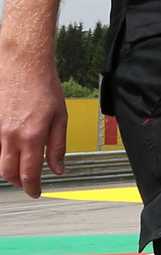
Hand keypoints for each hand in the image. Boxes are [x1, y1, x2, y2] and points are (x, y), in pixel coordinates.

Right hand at [0, 45, 66, 197]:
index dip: (33, 188)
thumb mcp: (60, 118)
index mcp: (31, 136)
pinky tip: (11, 148)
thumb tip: (58, 168)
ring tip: (22, 164)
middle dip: (19, 182)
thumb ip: (58, 146)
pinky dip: (1, 151)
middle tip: (29, 182)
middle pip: (8, 172)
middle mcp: (10, 135)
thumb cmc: (43, 85)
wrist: (23, 63)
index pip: (29, 173)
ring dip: (9, 167)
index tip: (36, 192)